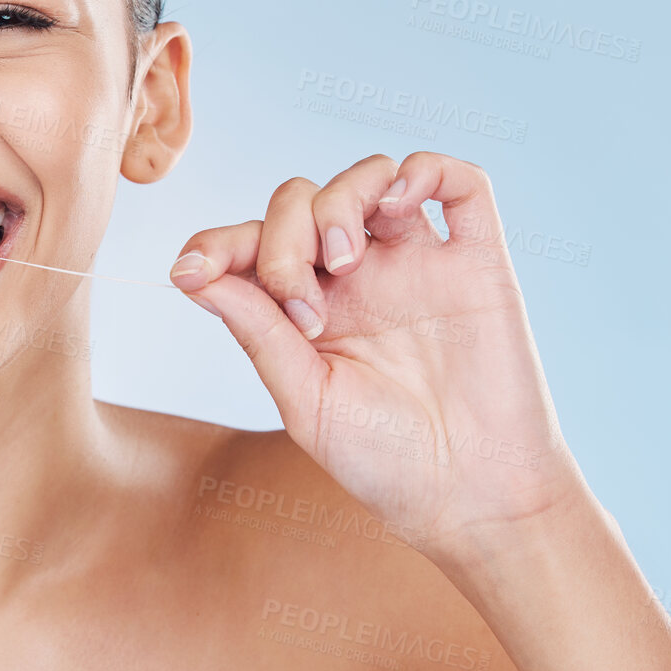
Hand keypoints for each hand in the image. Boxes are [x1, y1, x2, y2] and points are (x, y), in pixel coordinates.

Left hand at [168, 152, 588, 557]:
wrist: (475, 501)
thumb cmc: (386, 463)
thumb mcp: (304, 399)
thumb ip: (257, 331)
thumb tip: (193, 275)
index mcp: (306, 309)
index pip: (252, 244)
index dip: (217, 243)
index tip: (192, 270)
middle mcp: (358, 278)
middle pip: (300, 201)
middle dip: (283, 237)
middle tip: (305, 308)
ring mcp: (417, 265)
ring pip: (369, 178)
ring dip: (341, 199)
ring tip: (346, 259)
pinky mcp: (478, 264)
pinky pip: (460, 184)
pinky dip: (426, 169)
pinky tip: (401, 200)